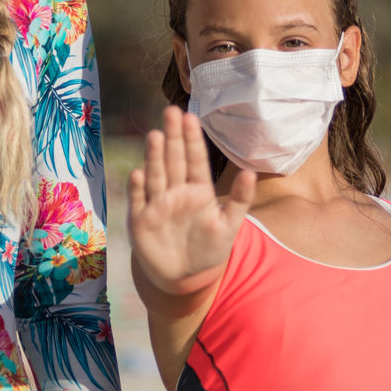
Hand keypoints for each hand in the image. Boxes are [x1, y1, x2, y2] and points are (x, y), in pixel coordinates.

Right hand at [126, 106, 255, 296]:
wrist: (185, 279)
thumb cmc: (209, 249)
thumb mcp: (230, 225)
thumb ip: (240, 199)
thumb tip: (251, 172)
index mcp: (198, 190)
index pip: (196, 160)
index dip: (193, 140)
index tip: (191, 117)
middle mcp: (176, 192)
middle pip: (174, 160)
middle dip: (173, 137)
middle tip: (171, 111)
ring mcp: (157, 204)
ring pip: (156, 175)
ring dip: (155, 157)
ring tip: (156, 136)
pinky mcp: (141, 221)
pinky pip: (139, 201)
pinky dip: (138, 189)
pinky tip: (139, 174)